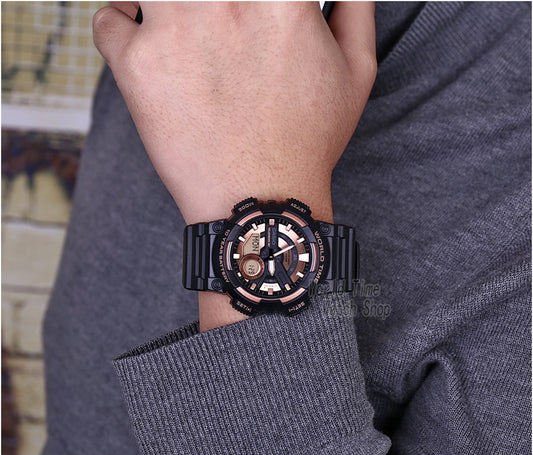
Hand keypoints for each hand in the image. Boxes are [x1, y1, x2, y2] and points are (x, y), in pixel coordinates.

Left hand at [93, 1, 375, 330]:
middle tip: (213, 24)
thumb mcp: (357, 72)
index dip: (252, 1)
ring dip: (156, 1)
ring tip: (174, 23)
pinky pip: (107, 20)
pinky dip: (120, 23)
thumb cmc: (307, 144)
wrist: (261, 201)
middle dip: (209, 6)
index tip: (248, 13)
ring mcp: (174, 28)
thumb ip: (356, 7)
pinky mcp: (137, 64)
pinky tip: (144, 42)